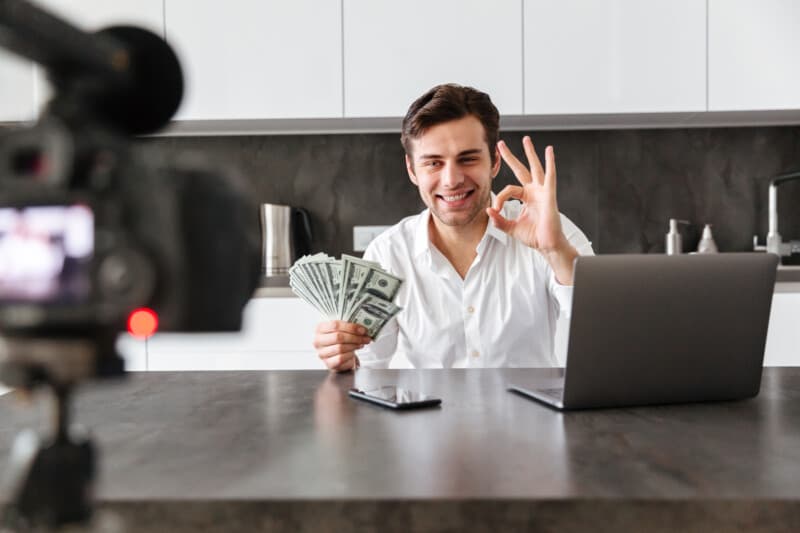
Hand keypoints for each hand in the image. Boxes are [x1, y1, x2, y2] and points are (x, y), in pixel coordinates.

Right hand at [313, 320, 371, 371]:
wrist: (338, 355)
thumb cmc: (340, 340)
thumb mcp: (342, 330)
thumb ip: (349, 327)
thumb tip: (362, 328)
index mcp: (320, 328)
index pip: (335, 325)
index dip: (351, 327)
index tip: (362, 330)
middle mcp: (318, 341)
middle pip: (338, 337)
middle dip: (355, 337)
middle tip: (365, 337)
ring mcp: (322, 353)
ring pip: (340, 348)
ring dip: (354, 346)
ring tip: (360, 344)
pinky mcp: (328, 363)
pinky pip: (341, 358)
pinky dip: (350, 355)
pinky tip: (353, 352)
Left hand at [487, 137, 569, 253]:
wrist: (547, 245)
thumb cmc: (534, 236)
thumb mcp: (511, 227)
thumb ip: (499, 220)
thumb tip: (488, 209)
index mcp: (526, 197)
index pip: (508, 190)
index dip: (499, 198)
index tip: (495, 209)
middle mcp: (534, 191)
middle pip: (521, 169)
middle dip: (510, 157)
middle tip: (501, 145)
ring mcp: (542, 192)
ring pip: (535, 168)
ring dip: (530, 153)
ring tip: (526, 140)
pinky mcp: (549, 195)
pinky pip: (550, 177)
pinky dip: (550, 163)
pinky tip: (549, 151)